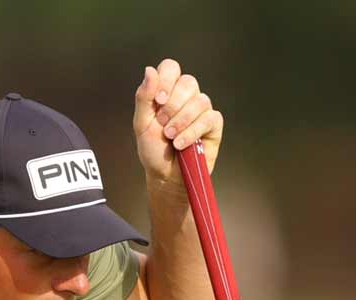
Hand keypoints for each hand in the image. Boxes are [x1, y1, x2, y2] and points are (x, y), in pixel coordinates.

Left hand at [133, 58, 221, 182]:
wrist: (165, 175)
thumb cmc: (153, 149)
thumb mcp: (141, 123)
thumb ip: (144, 97)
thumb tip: (149, 70)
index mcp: (168, 90)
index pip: (171, 67)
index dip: (166, 80)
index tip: (158, 101)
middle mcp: (187, 97)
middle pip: (188, 82)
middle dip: (173, 105)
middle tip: (163, 125)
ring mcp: (202, 110)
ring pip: (200, 101)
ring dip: (182, 121)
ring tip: (171, 137)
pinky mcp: (214, 125)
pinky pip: (209, 119)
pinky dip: (193, 132)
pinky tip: (182, 144)